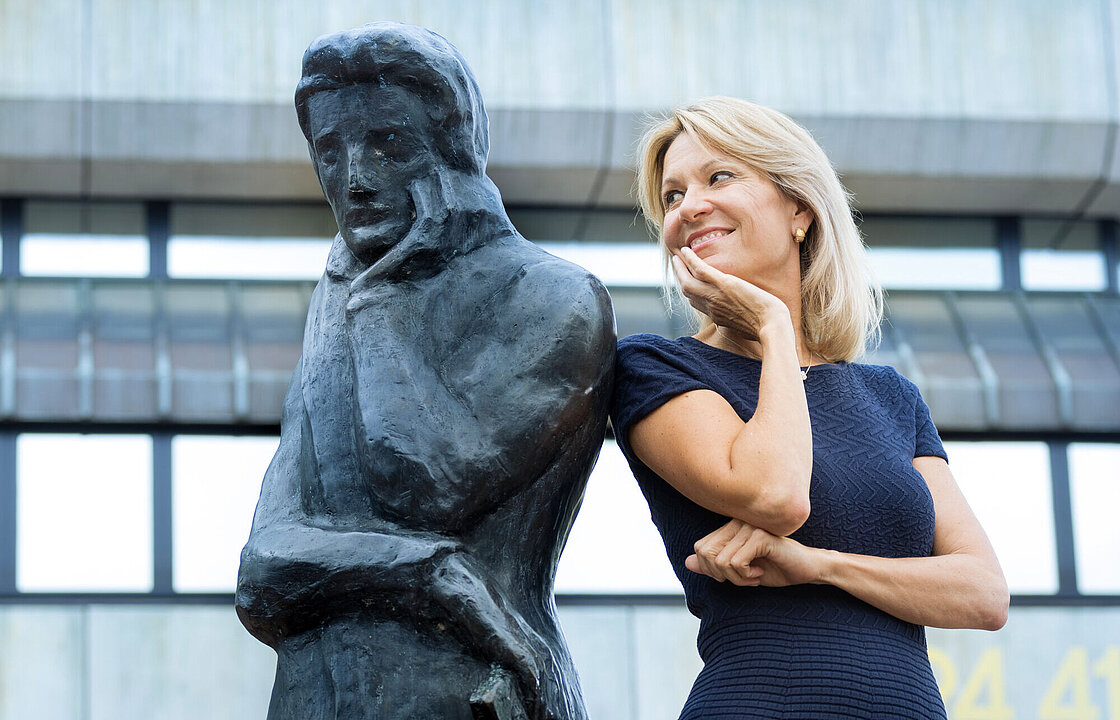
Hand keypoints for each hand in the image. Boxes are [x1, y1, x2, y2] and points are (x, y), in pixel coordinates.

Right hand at [671, 247, 789, 340]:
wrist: (771, 325)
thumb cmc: (767, 326)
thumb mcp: (749, 325)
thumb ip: (741, 319)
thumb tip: (748, 317)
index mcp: (717, 316)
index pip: (696, 303)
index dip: (689, 292)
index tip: (687, 282)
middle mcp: (711, 307)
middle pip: (687, 291)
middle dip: (679, 277)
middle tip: (677, 265)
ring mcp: (714, 295)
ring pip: (687, 281)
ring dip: (679, 267)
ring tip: (677, 256)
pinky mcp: (723, 284)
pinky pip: (700, 270)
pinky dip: (690, 259)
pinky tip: (686, 250)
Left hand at [685, 518, 823, 586]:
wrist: (807, 569)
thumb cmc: (775, 568)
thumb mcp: (739, 571)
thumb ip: (714, 566)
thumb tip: (687, 562)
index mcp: (730, 527)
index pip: (699, 548)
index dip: (710, 570)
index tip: (733, 575)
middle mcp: (737, 523)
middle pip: (706, 554)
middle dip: (721, 575)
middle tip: (743, 578)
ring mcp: (749, 527)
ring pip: (721, 561)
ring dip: (737, 578)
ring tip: (754, 575)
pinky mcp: (760, 536)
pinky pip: (736, 562)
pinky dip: (745, 576)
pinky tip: (761, 572)